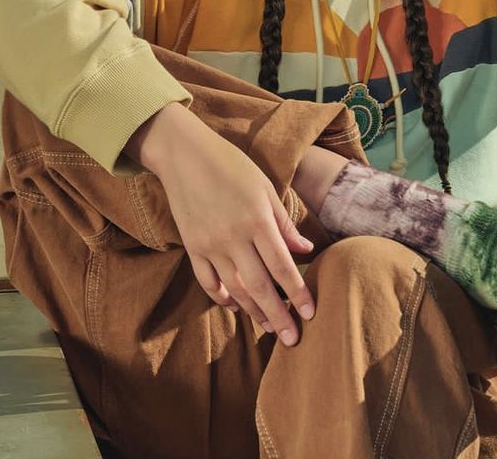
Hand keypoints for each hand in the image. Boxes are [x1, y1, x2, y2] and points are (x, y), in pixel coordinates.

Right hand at [129, 103, 315, 346]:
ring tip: (270, 328)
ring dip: (254, 312)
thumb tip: (306, 251)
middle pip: (260, 287)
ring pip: (235, 290)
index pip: (283, 267)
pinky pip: (208, 282)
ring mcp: (210, 245)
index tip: (312, 313)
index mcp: (257, 221)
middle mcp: (234, 238)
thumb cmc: (232, 166)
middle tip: (294, 340)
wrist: (184, 155)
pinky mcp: (192, 247)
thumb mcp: (265, 188)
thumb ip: (284, 223)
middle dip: (279, 316)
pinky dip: (223, 298)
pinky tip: (237, 307)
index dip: (299, 293)